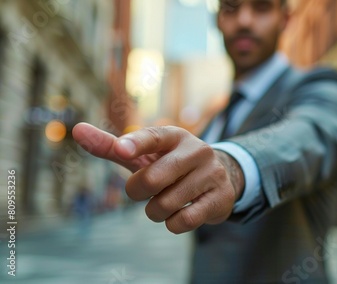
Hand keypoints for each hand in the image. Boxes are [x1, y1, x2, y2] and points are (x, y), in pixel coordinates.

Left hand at [72, 123, 244, 233]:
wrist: (221, 177)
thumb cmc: (171, 164)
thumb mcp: (146, 154)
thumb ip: (112, 146)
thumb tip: (77, 130)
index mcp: (175, 136)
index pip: (154, 137)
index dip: (136, 144)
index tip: (121, 149)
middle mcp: (196, 151)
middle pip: (152, 179)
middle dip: (138, 192)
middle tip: (144, 190)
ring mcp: (212, 174)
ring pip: (165, 204)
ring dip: (155, 211)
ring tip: (165, 201)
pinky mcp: (221, 198)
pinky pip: (183, 220)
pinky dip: (172, 223)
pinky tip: (180, 212)